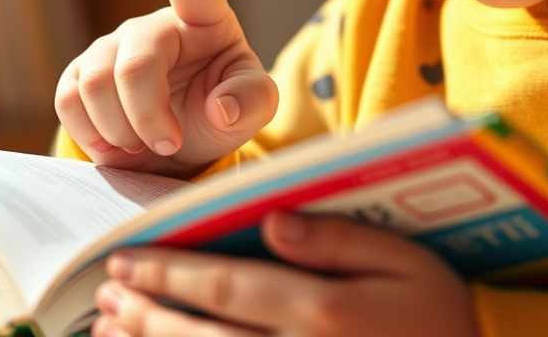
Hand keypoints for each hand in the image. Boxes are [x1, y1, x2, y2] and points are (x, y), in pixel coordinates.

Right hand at [55, 0, 277, 175]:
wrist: (182, 143)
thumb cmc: (222, 109)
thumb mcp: (252, 108)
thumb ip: (251, 102)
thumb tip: (222, 109)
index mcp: (205, 17)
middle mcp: (153, 24)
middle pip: (134, 66)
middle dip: (148, 117)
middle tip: (170, 145)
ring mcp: (111, 46)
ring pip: (95, 87)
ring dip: (122, 132)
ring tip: (146, 145)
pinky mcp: (79, 73)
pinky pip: (69, 102)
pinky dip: (94, 136)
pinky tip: (118, 144)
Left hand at [91, 212, 479, 336]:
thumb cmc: (443, 310)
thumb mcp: (408, 260)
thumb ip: (340, 239)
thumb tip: (272, 221)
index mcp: (324, 312)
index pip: (226, 287)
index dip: (170, 272)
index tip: (125, 259)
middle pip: (201, 335)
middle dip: (146, 312)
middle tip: (104, 293)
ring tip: (111, 328)